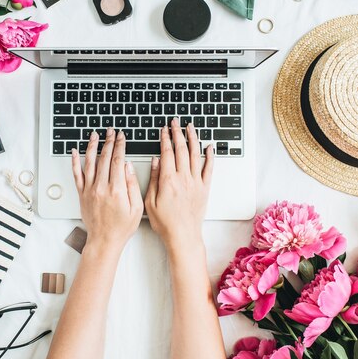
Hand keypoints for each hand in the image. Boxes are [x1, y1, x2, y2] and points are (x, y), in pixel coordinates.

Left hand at [72, 129, 142, 253]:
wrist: (104, 240)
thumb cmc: (122, 227)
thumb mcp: (137, 208)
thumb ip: (132, 185)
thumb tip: (128, 167)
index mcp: (116, 190)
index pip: (118, 161)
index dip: (120, 146)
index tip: (121, 137)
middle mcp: (101, 187)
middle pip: (104, 158)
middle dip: (109, 142)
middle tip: (111, 132)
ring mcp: (90, 190)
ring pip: (89, 163)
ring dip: (92, 146)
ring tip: (95, 135)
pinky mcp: (82, 194)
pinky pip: (77, 175)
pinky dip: (75, 162)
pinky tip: (75, 152)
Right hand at [144, 119, 212, 253]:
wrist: (183, 236)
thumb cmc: (165, 222)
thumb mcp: (150, 201)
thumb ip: (154, 179)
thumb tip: (155, 161)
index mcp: (168, 180)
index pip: (166, 153)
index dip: (165, 138)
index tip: (163, 130)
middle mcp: (184, 178)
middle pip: (181, 149)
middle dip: (177, 133)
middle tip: (175, 122)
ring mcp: (196, 182)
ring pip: (195, 154)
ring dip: (192, 138)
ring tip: (190, 127)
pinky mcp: (204, 188)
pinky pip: (209, 168)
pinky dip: (209, 156)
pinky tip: (209, 147)